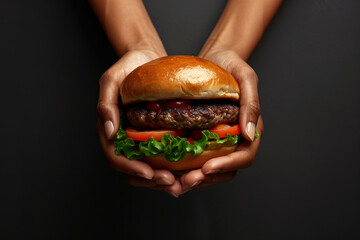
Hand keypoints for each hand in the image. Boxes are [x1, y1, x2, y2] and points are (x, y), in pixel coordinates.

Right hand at [96, 50, 183, 196]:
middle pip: (132, 169)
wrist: (146, 58)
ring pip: (147, 167)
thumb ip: (105, 104)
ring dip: (161, 179)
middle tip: (171, 183)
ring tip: (180, 183)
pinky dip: (171, 166)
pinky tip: (185, 170)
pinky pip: (161, 156)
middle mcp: (123, 138)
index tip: (148, 173)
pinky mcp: (155, 135)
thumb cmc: (127, 67)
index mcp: (110, 129)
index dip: (130, 168)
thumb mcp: (111, 80)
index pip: (115, 156)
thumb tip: (108, 132)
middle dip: (150, 180)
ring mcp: (139, 138)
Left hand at [177, 49, 263, 192]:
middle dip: (207, 178)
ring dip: (195, 179)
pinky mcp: (203, 138)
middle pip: (227, 169)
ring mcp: (220, 140)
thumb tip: (251, 135)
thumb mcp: (245, 77)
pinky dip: (186, 168)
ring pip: (211, 169)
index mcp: (251, 129)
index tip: (207, 167)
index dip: (227, 165)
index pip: (245, 155)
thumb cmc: (231, 65)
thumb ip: (251, 104)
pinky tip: (171, 170)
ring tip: (176, 183)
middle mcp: (236, 139)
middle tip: (185, 182)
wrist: (214, 59)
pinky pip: (197, 158)